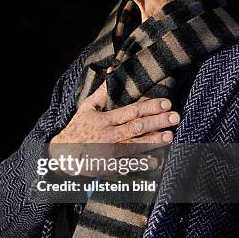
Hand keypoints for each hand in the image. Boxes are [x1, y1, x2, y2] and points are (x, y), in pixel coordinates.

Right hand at [49, 69, 179, 176]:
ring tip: (170, 136)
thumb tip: (114, 71)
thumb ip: (103, 91)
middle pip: (136, 128)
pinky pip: (128, 165)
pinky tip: (156, 162)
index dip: (149, 107)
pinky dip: (141, 163)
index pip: (131, 111)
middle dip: (157, 122)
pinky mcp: (109, 166)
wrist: (63, 154)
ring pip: (135, 146)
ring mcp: (109, 152)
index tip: (166, 103)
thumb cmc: (78, 127)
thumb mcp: (88, 107)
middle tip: (175, 117)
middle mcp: (109, 135)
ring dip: (154, 142)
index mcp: (105, 120)